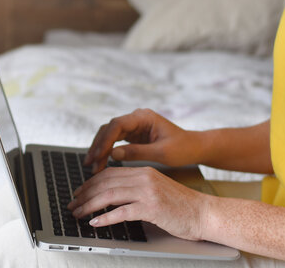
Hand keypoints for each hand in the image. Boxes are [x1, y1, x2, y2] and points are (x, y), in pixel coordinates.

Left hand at [68, 166, 210, 240]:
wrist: (204, 213)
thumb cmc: (180, 206)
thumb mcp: (155, 189)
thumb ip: (135, 188)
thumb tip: (109, 194)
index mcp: (143, 171)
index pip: (108, 174)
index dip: (89, 183)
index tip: (78, 193)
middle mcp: (143, 177)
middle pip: (105, 183)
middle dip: (84, 194)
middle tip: (72, 204)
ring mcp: (148, 192)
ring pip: (109, 195)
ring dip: (89, 205)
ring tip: (78, 214)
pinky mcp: (152, 207)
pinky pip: (122, 211)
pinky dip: (105, 217)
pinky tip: (95, 222)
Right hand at [84, 108, 202, 172]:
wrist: (195, 148)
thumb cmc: (183, 148)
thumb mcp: (162, 153)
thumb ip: (137, 152)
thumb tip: (113, 154)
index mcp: (144, 117)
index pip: (117, 125)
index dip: (104, 140)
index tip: (97, 156)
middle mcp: (136, 118)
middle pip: (109, 129)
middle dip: (98, 146)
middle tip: (89, 164)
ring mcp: (134, 126)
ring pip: (109, 135)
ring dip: (100, 150)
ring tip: (92, 167)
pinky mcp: (133, 135)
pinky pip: (114, 141)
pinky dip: (107, 152)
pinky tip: (101, 163)